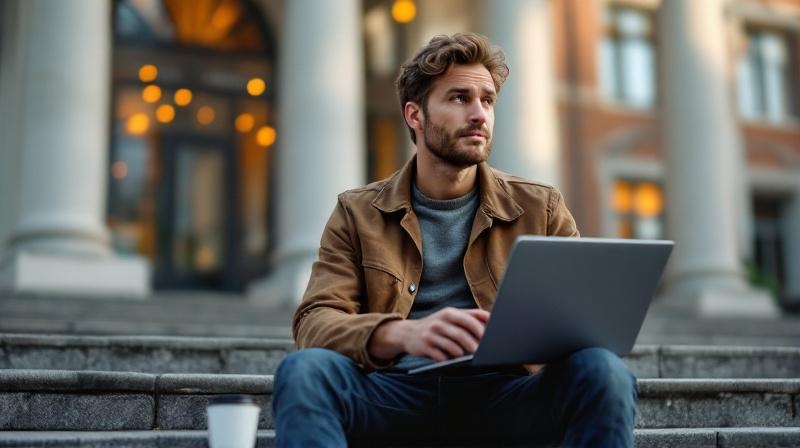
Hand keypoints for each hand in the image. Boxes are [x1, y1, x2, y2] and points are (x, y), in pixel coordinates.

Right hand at [369, 307, 489, 361]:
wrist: (407, 333)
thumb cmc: (435, 325)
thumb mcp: (449, 316)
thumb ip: (468, 316)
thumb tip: (490, 318)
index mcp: (449, 313)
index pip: (469, 318)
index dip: (481, 328)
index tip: (490, 337)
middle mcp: (440, 322)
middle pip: (461, 333)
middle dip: (473, 344)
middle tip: (481, 352)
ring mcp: (431, 334)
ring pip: (452, 346)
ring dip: (461, 353)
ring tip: (467, 357)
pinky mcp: (424, 346)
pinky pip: (440, 355)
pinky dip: (447, 359)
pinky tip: (450, 360)